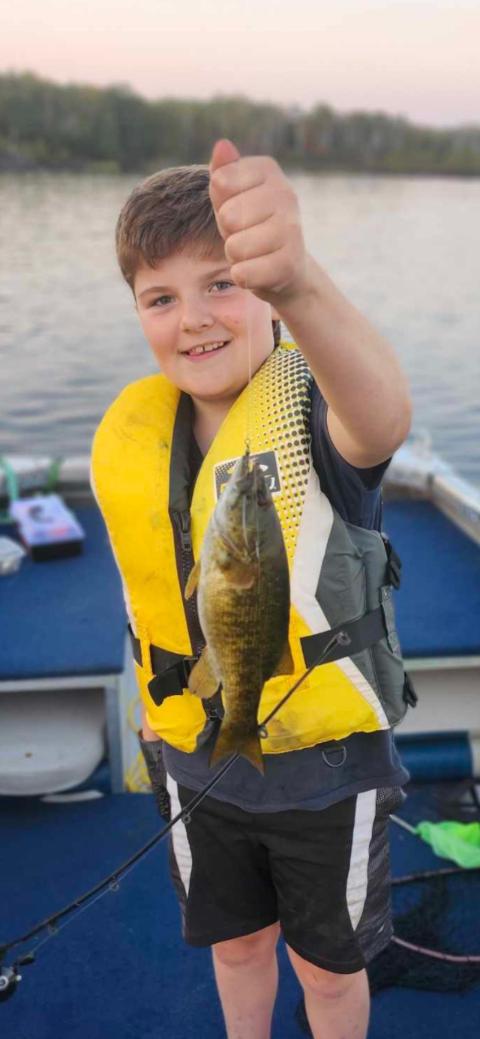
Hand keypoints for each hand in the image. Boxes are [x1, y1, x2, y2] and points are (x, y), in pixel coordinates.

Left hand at [209, 139, 308, 305]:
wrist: (285, 267)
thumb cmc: (251, 225)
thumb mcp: (231, 197)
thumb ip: (224, 172)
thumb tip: (222, 146)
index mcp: (268, 170)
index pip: (220, 183)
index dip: (221, 204)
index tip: (238, 209)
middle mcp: (286, 194)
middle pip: (227, 217)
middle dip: (229, 233)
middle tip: (246, 235)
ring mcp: (292, 229)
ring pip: (235, 247)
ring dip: (236, 256)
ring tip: (253, 252)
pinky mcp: (289, 264)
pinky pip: (244, 273)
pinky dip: (244, 276)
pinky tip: (259, 271)